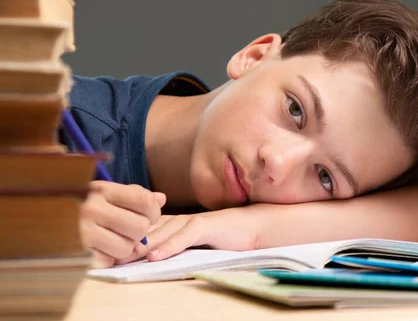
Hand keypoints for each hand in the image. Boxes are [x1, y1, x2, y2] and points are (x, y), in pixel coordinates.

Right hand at [80, 181, 166, 267]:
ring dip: (124, 248)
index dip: (153, 211)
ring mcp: (82, 231)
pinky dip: (107, 258)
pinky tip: (99, 249)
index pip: (144, 200)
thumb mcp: (105, 192)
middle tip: (128, 230)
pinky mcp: (76, 252)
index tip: (149, 216)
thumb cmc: (81, 203)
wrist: (37, 214)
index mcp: (102, 190)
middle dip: (139, 232)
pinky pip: (107, 262)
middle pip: (140, 227)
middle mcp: (92, 208)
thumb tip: (161, 199)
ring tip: (113, 239)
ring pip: (126, 248)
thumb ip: (134, 195)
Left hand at [114, 207, 258, 264]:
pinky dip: (169, 246)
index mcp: (170, 222)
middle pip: (146, 231)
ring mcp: (191, 221)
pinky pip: (185, 236)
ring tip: (122, 258)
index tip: (102, 254)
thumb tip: (144, 261)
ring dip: (141, 245)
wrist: (252, 227)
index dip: (122, 240)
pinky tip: (155, 256)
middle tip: (104, 257)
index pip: (140, 229)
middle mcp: (177, 219)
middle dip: (125, 244)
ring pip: (161, 233)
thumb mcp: (190, 246)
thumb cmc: (220, 238)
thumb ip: (170, 248)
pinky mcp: (206, 225)